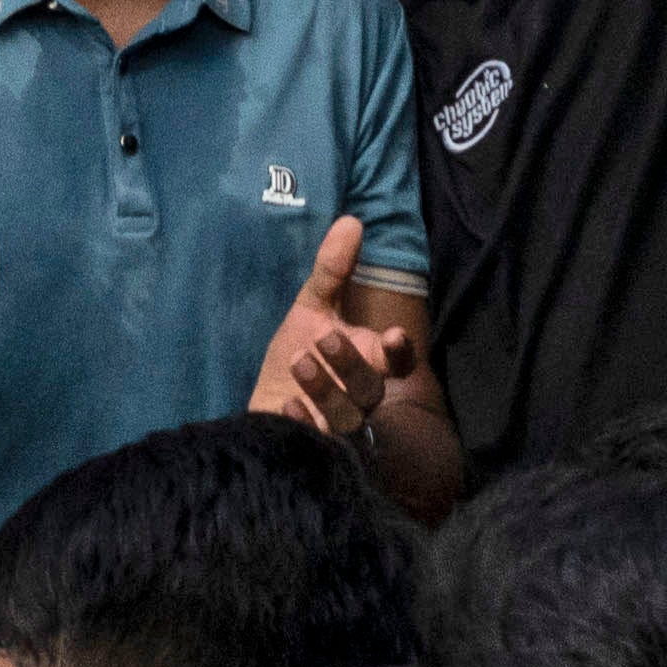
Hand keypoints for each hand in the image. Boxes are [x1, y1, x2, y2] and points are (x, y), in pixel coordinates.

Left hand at [246, 217, 408, 440]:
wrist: (266, 404)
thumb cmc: (297, 355)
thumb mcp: (311, 307)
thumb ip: (333, 269)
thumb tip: (351, 220)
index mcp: (368, 363)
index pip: (399, 363)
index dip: (400, 352)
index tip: (393, 334)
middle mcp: (359, 398)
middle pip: (371, 389)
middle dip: (352, 364)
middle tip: (327, 337)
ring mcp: (337, 426)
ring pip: (348, 417)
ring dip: (326, 389)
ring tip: (300, 361)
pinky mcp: (311, 446)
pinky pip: (317, 442)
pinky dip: (305, 424)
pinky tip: (288, 404)